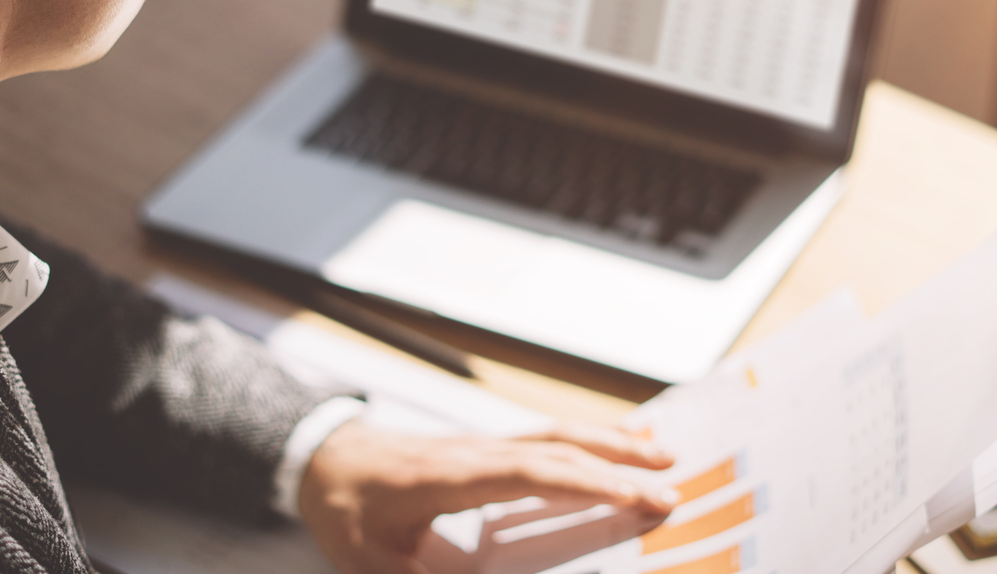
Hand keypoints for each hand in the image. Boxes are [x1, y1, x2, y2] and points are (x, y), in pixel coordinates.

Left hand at [297, 419, 678, 573]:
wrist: (322, 460)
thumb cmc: (345, 509)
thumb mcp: (373, 561)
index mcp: (455, 477)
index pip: (535, 474)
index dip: (588, 483)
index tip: (636, 498)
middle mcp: (479, 452)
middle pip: (558, 448)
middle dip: (618, 465)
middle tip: (674, 484)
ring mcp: (484, 445)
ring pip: (557, 434)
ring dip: (610, 441)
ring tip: (660, 451)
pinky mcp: (486, 448)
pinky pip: (545, 438)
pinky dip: (587, 438)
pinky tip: (615, 441)